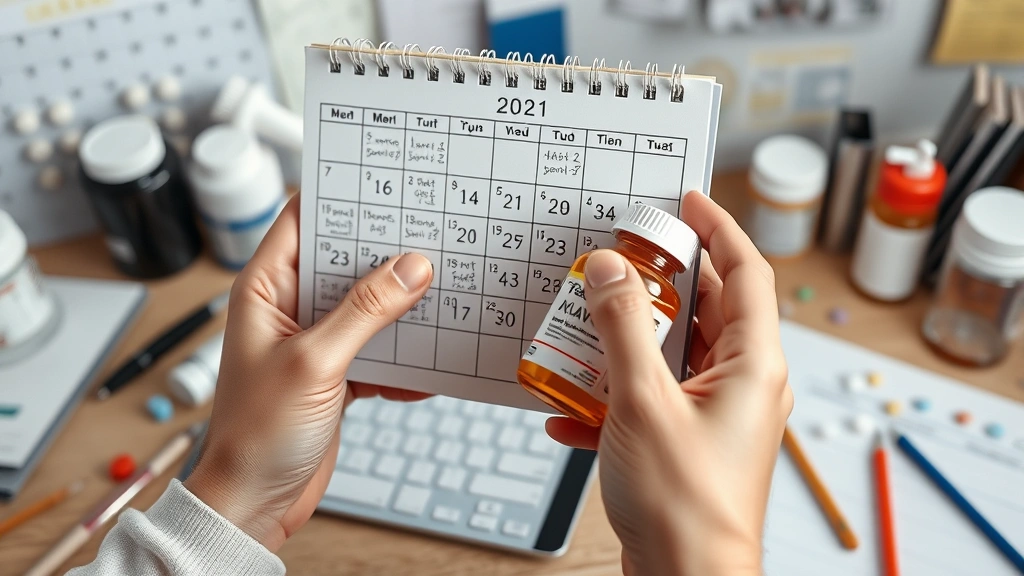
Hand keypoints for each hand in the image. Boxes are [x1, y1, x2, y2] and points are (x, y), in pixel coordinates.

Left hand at [184, 196, 432, 550]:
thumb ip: (364, 312)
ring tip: (442, 291)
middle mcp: (290, 308)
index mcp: (266, 289)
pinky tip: (430, 362)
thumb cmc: (256, 434)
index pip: (302, 220)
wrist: (255, 502)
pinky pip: (379, 347)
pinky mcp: (338, 371)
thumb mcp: (315, 363)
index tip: (384, 184)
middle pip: (344, 260)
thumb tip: (410, 268)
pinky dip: (404, 355)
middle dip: (386, 251)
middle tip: (431, 233)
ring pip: (368, 303)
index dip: (339, 197)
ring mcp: (316, 340)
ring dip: (402, 303)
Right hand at [546, 192, 791, 575]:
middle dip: (658, 286)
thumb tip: (610, 271)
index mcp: (753, 366)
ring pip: (673, 356)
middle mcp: (743, 386)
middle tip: (619, 259)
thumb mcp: (643, 401)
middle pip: (707, 311)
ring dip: (627, 343)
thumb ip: (622, 329)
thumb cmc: (685, 505)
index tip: (688, 201)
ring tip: (584, 331)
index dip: (720, 229)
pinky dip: (614, 396)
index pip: (748, 273)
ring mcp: (717, 417)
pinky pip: (653, 399)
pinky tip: (571, 411)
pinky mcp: (689, 443)